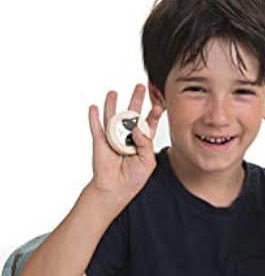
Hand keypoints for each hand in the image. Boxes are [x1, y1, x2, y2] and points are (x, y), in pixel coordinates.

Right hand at [88, 83, 163, 203]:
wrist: (116, 188)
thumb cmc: (133, 177)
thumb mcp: (147, 161)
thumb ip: (145, 143)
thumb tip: (136, 128)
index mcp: (142, 141)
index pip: (148, 124)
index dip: (153, 114)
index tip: (158, 107)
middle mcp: (128, 136)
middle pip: (132, 114)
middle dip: (136, 100)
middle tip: (140, 87)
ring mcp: (113, 137)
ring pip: (113, 117)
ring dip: (112, 104)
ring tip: (113, 92)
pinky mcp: (100, 142)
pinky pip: (96, 127)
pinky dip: (94, 117)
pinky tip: (94, 107)